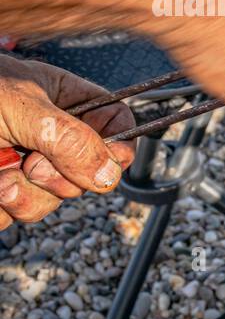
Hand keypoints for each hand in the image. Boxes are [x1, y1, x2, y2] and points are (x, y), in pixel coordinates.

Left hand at [0, 56, 134, 229]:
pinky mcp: (3, 193)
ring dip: (24, 196)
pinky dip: (1, 208)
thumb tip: (110, 173)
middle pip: (89, 175)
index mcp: (68, 102)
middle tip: (30, 161)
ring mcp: (28, 167)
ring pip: (53, 202)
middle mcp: (53, 137)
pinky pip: (17, 217)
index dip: (119, 149)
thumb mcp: (20, 106)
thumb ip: (68, 137)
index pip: (119, 127)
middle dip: (57, 176)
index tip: (104, 163)